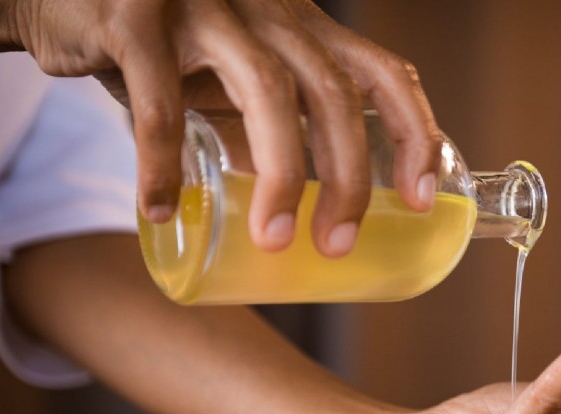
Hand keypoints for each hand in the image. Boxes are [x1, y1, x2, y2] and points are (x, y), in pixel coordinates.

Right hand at [3, 0, 439, 254]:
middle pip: (334, 92)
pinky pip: (159, 100)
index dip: (416, 133)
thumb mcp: (232, 77)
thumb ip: (266, 125)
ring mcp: (206, 8)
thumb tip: (294, 197)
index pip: (384, 72)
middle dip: (348, 177)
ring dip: (281, 175)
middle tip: (339, 243)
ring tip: (275, 241)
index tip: (425, 199)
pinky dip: (161, 161)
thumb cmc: (165, 43)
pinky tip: (160, 207)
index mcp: (302, 27)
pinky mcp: (136, 17)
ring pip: (268, 91)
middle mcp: (267, 11)